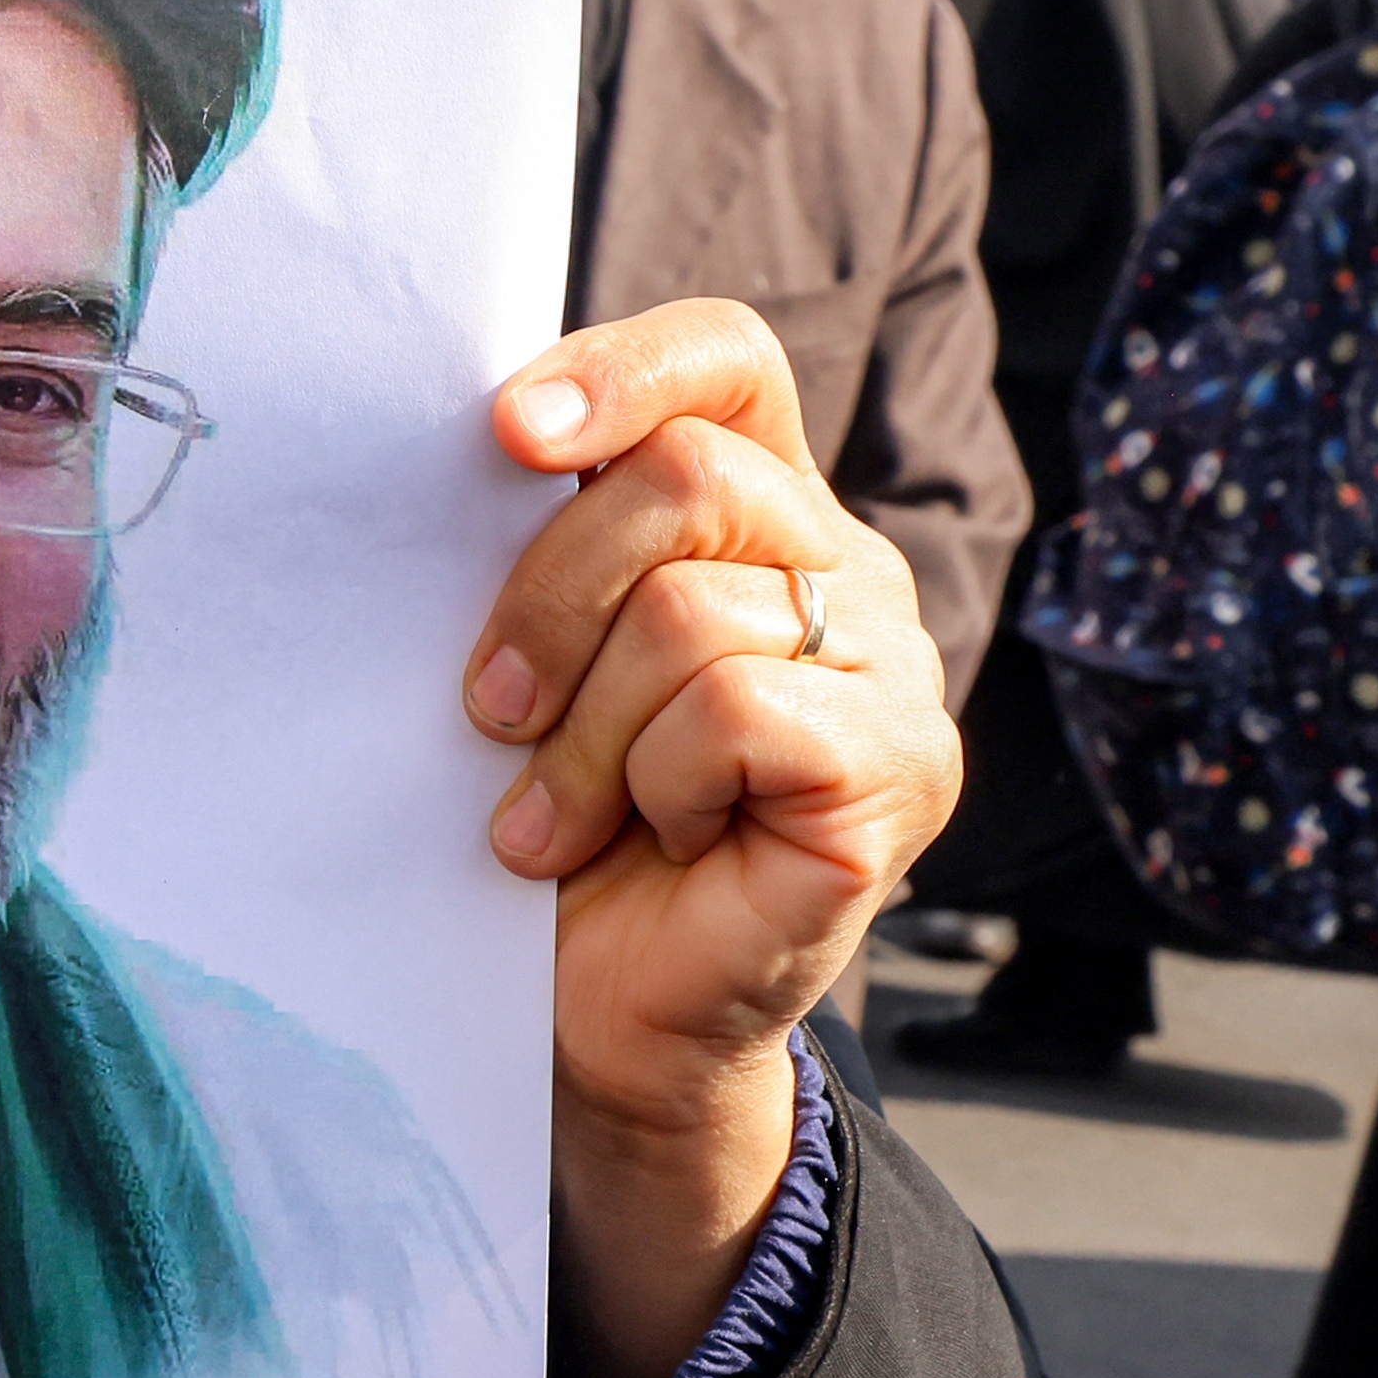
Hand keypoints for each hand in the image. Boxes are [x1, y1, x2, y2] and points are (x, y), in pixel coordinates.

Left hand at [462, 300, 959, 1377]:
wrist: (600, 1018)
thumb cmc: (558, 825)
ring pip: (698, 610)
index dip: (623, 366)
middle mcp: (848, 568)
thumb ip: (538, 544)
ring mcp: (891, 671)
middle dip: (551, 592)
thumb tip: (478, 442)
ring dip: (586, 728)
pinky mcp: (899, 771)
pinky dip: (657, 781)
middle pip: (690, 475)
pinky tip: (650, 839)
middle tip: (488, 707)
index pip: (728, 359)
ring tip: (553, 815)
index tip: (504, 431)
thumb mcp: (536, 658)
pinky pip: (740, 711)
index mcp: (761, 510)